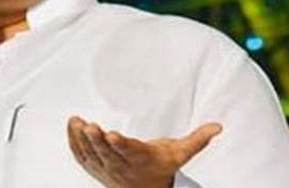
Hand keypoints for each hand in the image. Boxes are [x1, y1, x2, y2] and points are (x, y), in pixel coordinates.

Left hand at [67, 116, 221, 187]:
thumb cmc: (159, 167)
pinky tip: (71, 125)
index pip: (129, 151)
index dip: (120, 143)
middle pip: (107, 153)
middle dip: (97, 139)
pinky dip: (74, 141)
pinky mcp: (94, 166)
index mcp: (141, 158)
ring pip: (91, 154)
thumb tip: (217, 127)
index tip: (112, 134)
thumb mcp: (179, 154)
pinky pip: (81, 155)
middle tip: (89, 126)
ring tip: (76, 121)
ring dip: (81, 138)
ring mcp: (106, 167)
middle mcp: (121, 165)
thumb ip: (196, 139)